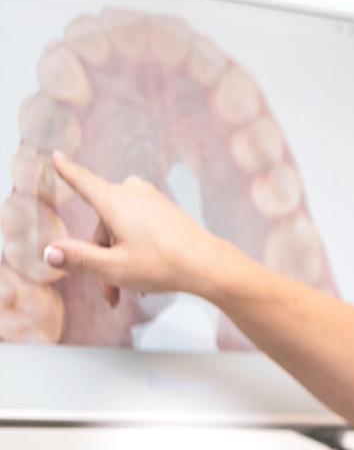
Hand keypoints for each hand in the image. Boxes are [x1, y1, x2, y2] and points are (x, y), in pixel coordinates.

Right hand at [44, 150, 225, 306]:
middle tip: (111, 294)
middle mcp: (133, 194)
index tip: (57, 155)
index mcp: (115, 201)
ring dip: (119, 259)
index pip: (82, 181)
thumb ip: (78, 258)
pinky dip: (136, 250)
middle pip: (102, 225)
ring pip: (121, 230)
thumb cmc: (163, 264)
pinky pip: (139, 228)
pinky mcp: (166, 210)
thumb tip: (48, 253)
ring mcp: (152, 201)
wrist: (209, 264)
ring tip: (130, 290)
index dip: (67, 170)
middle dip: (101, 259)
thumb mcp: (113, 267)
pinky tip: (144, 278)